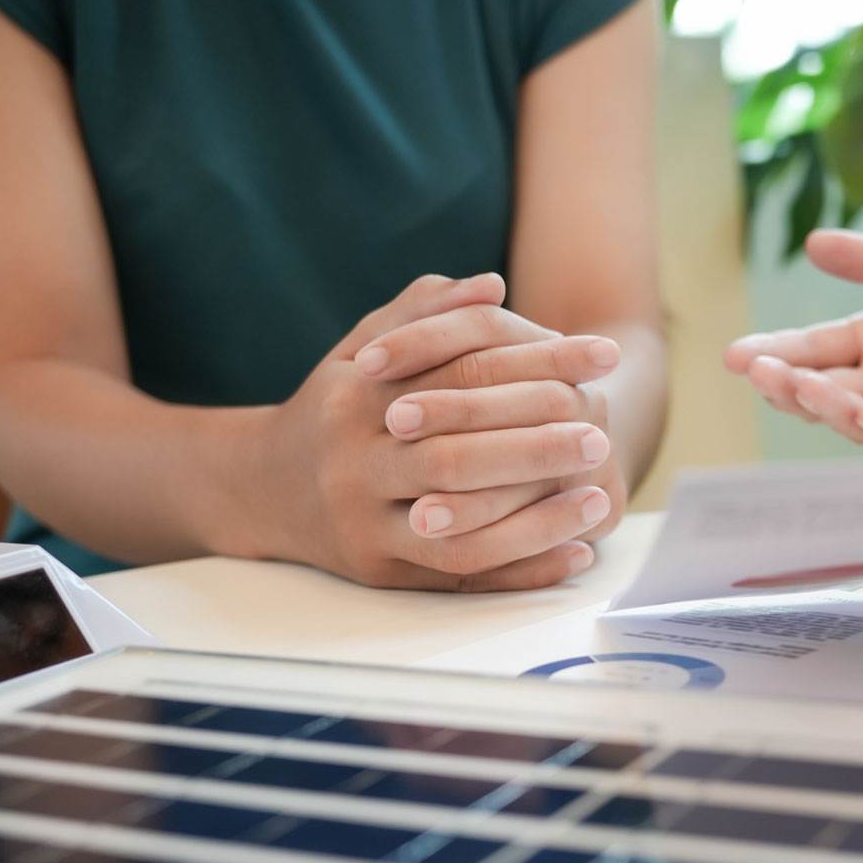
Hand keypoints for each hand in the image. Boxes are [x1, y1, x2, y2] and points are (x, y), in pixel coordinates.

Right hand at [257, 273, 623, 590]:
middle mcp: (356, 465)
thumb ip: (423, 312)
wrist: (260, 489)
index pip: (462, 373)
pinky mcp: (381, 572)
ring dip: (538, 520)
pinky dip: (522, 571)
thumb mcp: (362, 349)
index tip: (603, 355)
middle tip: (600, 436)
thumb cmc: (333, 409)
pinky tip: (576, 556)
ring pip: (460, 528)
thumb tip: (491, 284)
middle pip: (456, 457)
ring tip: (600, 500)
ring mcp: (366, 524)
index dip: (539, 361)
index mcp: (358, 399)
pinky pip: (461, 578)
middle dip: (536, 448)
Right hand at [724, 229, 862, 449]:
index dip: (774, 354)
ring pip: (857, 416)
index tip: (735, 355)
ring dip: (826, 404)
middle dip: (786, 383)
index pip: (812, 349)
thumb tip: (815, 242)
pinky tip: (860, 411)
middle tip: (758, 372)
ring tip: (797, 386)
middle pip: (823, 388)